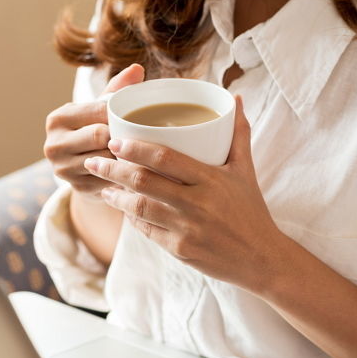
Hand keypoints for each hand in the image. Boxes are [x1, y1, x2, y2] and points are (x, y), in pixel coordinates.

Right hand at [43, 64, 144, 199]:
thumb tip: (137, 69)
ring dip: (124, 156)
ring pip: (105, 159)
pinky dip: (123, 174)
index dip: (120, 113)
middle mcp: (53, 144)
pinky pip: (109, 179)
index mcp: (58, 118)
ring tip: (140, 151)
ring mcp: (62, 169)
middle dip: (121, 135)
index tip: (138, 114)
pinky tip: (135, 169)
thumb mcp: (100, 109)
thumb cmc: (95, 130)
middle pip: (99, 136)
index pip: (97, 110)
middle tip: (142, 134)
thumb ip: (117, 89)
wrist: (83, 170)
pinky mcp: (77, 188)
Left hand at [83, 96, 284, 291]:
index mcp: (210, 179)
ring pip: (138, 208)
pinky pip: (146, 230)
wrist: (262, 258)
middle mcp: (196, 203)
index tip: (115, 141)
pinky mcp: (179, 250)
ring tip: (102, 185)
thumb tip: (235, 99)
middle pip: (143, 182)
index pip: (164, 158)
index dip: (135, 148)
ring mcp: (186, 229)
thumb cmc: (251, 210)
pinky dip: (131, 218)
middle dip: (113, 170)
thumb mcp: (246, 170)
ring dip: (115, 196)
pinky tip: (122, 209)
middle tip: (94, 160)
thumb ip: (238, 133)